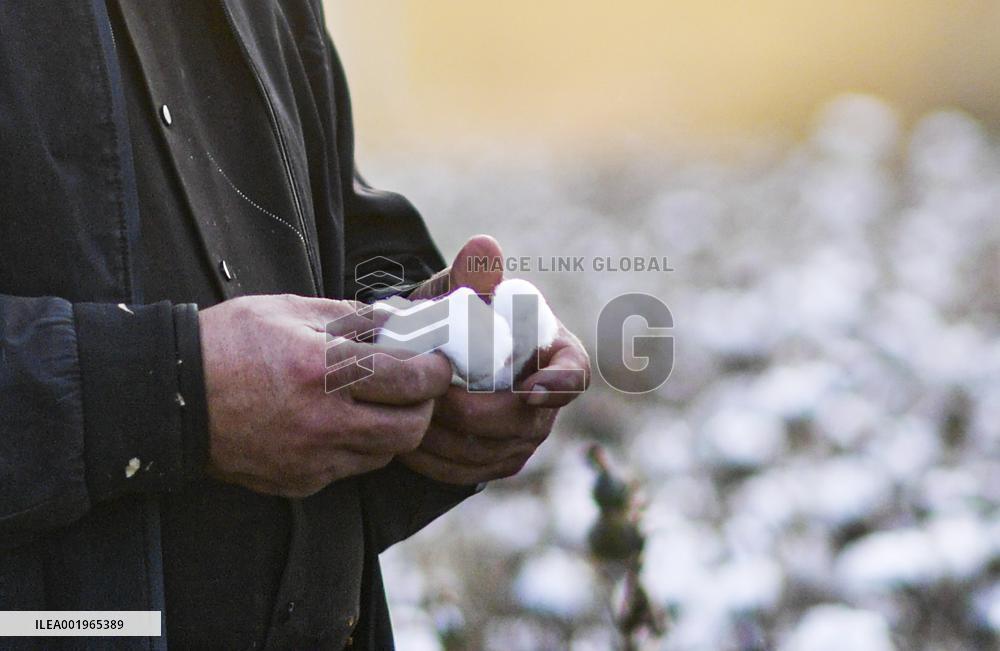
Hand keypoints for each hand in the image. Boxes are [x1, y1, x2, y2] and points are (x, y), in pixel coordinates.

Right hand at [199, 294, 452, 496]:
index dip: (436, 371)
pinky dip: (359, 447)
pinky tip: (341, 423)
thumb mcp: (290, 310)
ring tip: (378, 403)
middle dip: (424, 406)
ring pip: (384, 454)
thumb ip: (353, 316)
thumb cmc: (229, 343)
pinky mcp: (300, 481)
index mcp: (323, 370)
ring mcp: (311, 458)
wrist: (171, 397)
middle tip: (417, 387)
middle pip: (410, 428)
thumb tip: (401, 320)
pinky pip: (350, 469)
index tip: (439, 363)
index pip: (410, 379)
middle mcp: (322, 421)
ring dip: (393, 429)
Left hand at [399, 235, 590, 484]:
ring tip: (408, 415)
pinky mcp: (494, 462)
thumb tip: (482, 248)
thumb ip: (472, 275)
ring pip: (491, 452)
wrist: (429, 358)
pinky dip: (435, 462)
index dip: (558, 384)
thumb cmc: (455, 318)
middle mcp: (546, 399)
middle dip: (474, 412)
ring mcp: (524, 436)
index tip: (530, 389)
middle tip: (430, 396)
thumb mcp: (459, 292)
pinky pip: (469, 473)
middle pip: (523, 421)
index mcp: (553, 352)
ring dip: (447, 439)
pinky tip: (405, 443)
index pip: (574, 373)